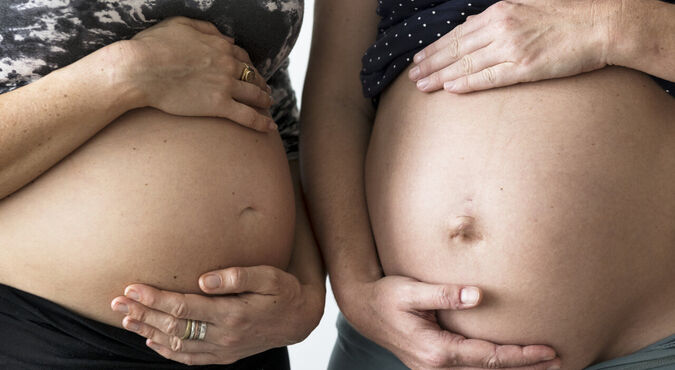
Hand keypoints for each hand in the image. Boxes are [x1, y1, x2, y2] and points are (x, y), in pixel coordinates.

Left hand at [110, 265, 324, 365]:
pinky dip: (167, 352)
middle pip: (173, 327)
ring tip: (127, 320)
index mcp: (232, 314)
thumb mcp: (269, 276)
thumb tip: (205, 278)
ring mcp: (222, 349)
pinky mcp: (224, 356)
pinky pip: (189, 358)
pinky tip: (152, 342)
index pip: (183, 308)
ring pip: (176, 344)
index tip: (132, 287)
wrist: (300, 320)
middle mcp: (223, 336)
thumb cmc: (284, 292)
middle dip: (143, 313)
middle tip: (117, 303)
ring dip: (148, 332)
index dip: (155, 298)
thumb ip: (238, 276)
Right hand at [119, 16, 275, 130]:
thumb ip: (207, 29)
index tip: (250, 72)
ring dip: (265, 100)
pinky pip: (247, 116)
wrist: (139, 69)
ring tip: (268, 105)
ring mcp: (225, 85)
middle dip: (261, 83)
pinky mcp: (219, 106)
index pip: (242, 56)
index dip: (248, 65)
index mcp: (219, 45)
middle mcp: (227, 64)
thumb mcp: (180, 24)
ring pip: (255, 95)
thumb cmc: (152, 46)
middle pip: (253, 75)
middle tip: (264, 90)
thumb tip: (229, 38)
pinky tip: (270, 127)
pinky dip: (262, 122)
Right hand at [338, 276, 559, 369]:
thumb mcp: (411, 291)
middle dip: (526, 369)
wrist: (362, 309)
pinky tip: (508, 365)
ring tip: (544, 366)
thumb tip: (478, 295)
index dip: (521, 355)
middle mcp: (437, 367)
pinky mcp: (433, 367)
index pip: (489, 357)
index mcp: (436, 351)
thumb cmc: (386, 296)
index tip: (549, 350)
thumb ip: (444, 294)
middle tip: (561, 362)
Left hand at [409, 0, 611, 92]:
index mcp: (501, 12)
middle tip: (412, 75)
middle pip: (456, 48)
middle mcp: (501, 28)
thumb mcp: (527, 8)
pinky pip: (488, 78)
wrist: (602, 23)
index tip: (420, 57)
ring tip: (422, 85)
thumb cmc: (568, 16)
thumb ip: (500, 18)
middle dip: (430, 62)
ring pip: (466, 63)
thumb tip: (474, 25)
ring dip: (440, 75)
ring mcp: (512, 48)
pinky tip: (450, 88)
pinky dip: (466, 83)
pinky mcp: (525, 67)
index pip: (459, 33)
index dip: (436, 46)